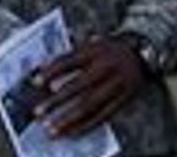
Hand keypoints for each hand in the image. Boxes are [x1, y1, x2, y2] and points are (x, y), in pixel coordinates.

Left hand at [30, 36, 147, 137]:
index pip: (70, 60)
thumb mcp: (92, 43)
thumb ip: (71, 53)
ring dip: (68, 119)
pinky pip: (102, 116)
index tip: (35, 82)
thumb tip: (43, 67)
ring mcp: (116, 85)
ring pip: (90, 105)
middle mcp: (107, 67)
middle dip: (57, 101)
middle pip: (79, 86)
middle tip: (38, 112)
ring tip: (51, 129)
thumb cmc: (109, 49)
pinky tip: (71, 133)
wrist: (141, 54)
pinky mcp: (123, 100)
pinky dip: (85, 126)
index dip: (52, 71)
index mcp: (96, 50)